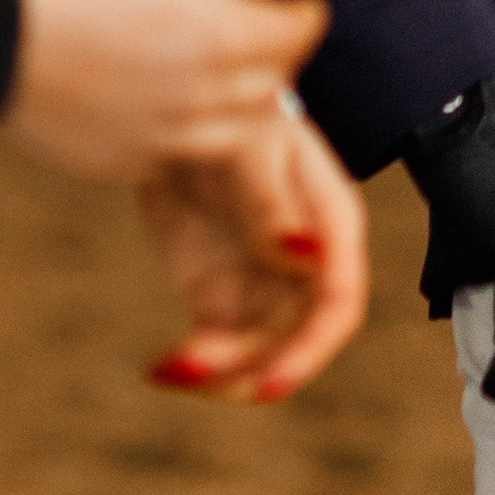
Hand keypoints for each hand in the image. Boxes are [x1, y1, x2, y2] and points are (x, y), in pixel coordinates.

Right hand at [2, 0, 330, 179]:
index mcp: (223, 35)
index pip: (303, 30)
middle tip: (247, 19)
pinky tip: (158, 91)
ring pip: (238, 128)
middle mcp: (204, 99)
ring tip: (205, 57)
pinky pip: (183, 153)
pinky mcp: (123, 164)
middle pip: (277, 82)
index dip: (300, 4)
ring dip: (240, 95)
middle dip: (275, 50)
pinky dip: (189, 127)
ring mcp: (163, 140)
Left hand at [139, 97, 369, 402]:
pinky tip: (158, 366)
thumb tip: (307, 259)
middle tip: (193, 366)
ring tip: (168, 365)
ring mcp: (262, 279)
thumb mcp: (247, 148)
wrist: (173, 111)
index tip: (269, 385)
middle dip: (251, 366)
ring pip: (256, 351)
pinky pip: (219, 346)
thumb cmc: (228, 110)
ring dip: (218, 372)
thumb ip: (272, 205)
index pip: (337, 299)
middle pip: (296, 337)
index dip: (312, 348)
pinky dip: (192, 365)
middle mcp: (302, 260)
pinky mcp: (222, 293)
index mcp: (326, 222)